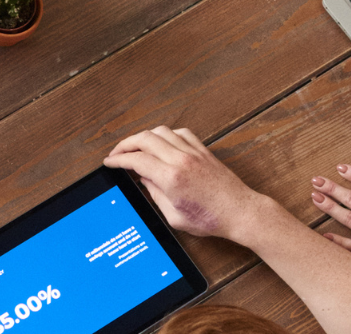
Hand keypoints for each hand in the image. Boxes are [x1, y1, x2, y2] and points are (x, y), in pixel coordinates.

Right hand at [103, 126, 269, 241]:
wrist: (239, 212)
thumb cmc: (211, 219)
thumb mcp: (174, 216)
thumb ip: (155, 196)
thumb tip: (144, 181)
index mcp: (171, 178)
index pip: (136, 160)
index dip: (118, 159)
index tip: (110, 161)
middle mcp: (181, 160)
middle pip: (144, 139)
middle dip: (125, 144)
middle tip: (117, 152)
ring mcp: (193, 152)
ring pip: (161, 131)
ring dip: (144, 136)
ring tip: (136, 146)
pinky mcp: (203, 150)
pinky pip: (180, 133)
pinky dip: (166, 134)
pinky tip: (162, 142)